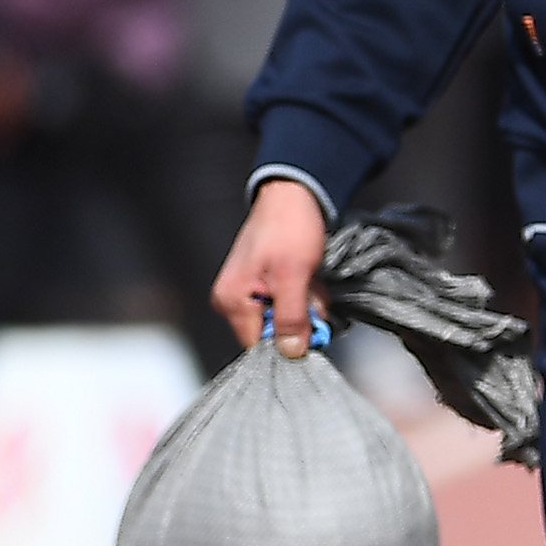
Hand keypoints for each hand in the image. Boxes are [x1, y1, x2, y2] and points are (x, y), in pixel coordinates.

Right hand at [217, 177, 328, 354]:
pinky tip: (311, 279)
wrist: (294, 195)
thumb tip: (291, 350)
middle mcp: (234, 300)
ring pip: (286, 318)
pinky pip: (289, 302)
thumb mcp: (293, 276)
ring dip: (307, 305)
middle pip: (273, 333)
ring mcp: (249, 292)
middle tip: (313, 297)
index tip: (311, 330)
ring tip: (312, 282)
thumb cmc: (288, 227)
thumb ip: (290, 316)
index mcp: (232, 302)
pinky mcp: (265, 284)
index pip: (258, 346)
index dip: (288, 342)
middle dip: (302, 319)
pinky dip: (305, 294)